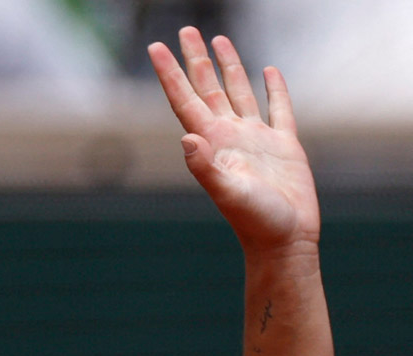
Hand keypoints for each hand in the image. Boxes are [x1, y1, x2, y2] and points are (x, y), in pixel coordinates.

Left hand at [149, 28, 317, 255]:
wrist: (284, 241)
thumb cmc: (254, 221)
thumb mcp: (227, 193)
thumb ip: (204, 167)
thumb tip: (186, 138)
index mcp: (212, 143)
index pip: (184, 99)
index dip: (171, 73)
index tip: (156, 47)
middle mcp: (229, 136)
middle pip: (207, 88)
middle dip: (196, 59)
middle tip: (186, 31)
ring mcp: (255, 139)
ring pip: (238, 91)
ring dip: (229, 66)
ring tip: (219, 40)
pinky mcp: (284, 146)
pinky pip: (278, 109)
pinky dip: (274, 89)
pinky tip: (269, 71)